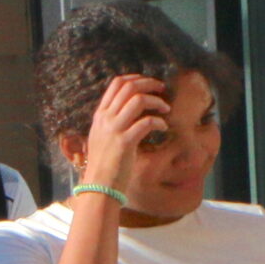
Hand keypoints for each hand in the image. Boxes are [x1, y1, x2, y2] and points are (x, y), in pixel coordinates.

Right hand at [80, 73, 172, 191]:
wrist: (99, 185)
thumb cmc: (105, 162)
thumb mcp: (104, 136)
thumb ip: (115, 120)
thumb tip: (135, 108)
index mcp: (100, 115)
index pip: (117, 84)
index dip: (137, 78)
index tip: (150, 84)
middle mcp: (105, 119)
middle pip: (129, 87)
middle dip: (149, 84)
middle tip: (162, 90)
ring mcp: (114, 129)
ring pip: (138, 100)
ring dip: (156, 101)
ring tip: (166, 108)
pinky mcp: (124, 142)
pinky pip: (147, 122)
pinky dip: (159, 122)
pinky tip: (163, 127)